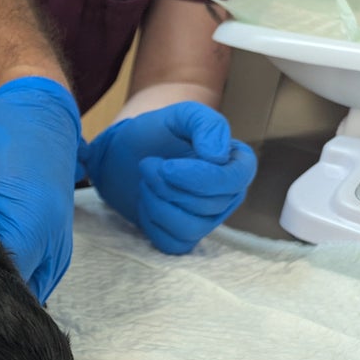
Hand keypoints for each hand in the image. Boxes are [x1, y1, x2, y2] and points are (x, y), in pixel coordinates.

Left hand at [80, 102, 256, 253]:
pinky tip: (146, 203)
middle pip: (208, 205)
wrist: (122, 155)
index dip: (199, 178)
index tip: (167, 166)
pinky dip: (152, 224)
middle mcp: (228, 195)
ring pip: (190, 227)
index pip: (233, 181)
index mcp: (237, 164)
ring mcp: (207, 219)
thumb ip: (206, 124)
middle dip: (168, 186)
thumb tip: (219, 155)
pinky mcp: (183, 236)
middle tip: (147, 165)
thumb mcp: (180, 116)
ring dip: (157, 203)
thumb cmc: (155, 134)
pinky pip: (173, 243)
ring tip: (145, 182)